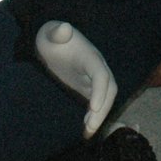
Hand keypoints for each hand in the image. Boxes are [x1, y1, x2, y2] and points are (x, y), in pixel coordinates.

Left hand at [35, 20, 116, 137]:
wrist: (52, 40)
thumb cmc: (51, 37)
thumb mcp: (51, 33)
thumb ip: (57, 32)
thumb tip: (64, 28)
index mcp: (90, 56)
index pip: (101, 75)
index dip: (100, 91)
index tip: (93, 107)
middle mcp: (97, 68)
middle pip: (109, 89)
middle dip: (103, 109)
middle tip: (90, 127)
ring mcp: (94, 78)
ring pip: (106, 99)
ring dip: (100, 116)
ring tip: (88, 132)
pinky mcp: (89, 87)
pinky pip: (98, 103)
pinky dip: (95, 116)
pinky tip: (86, 128)